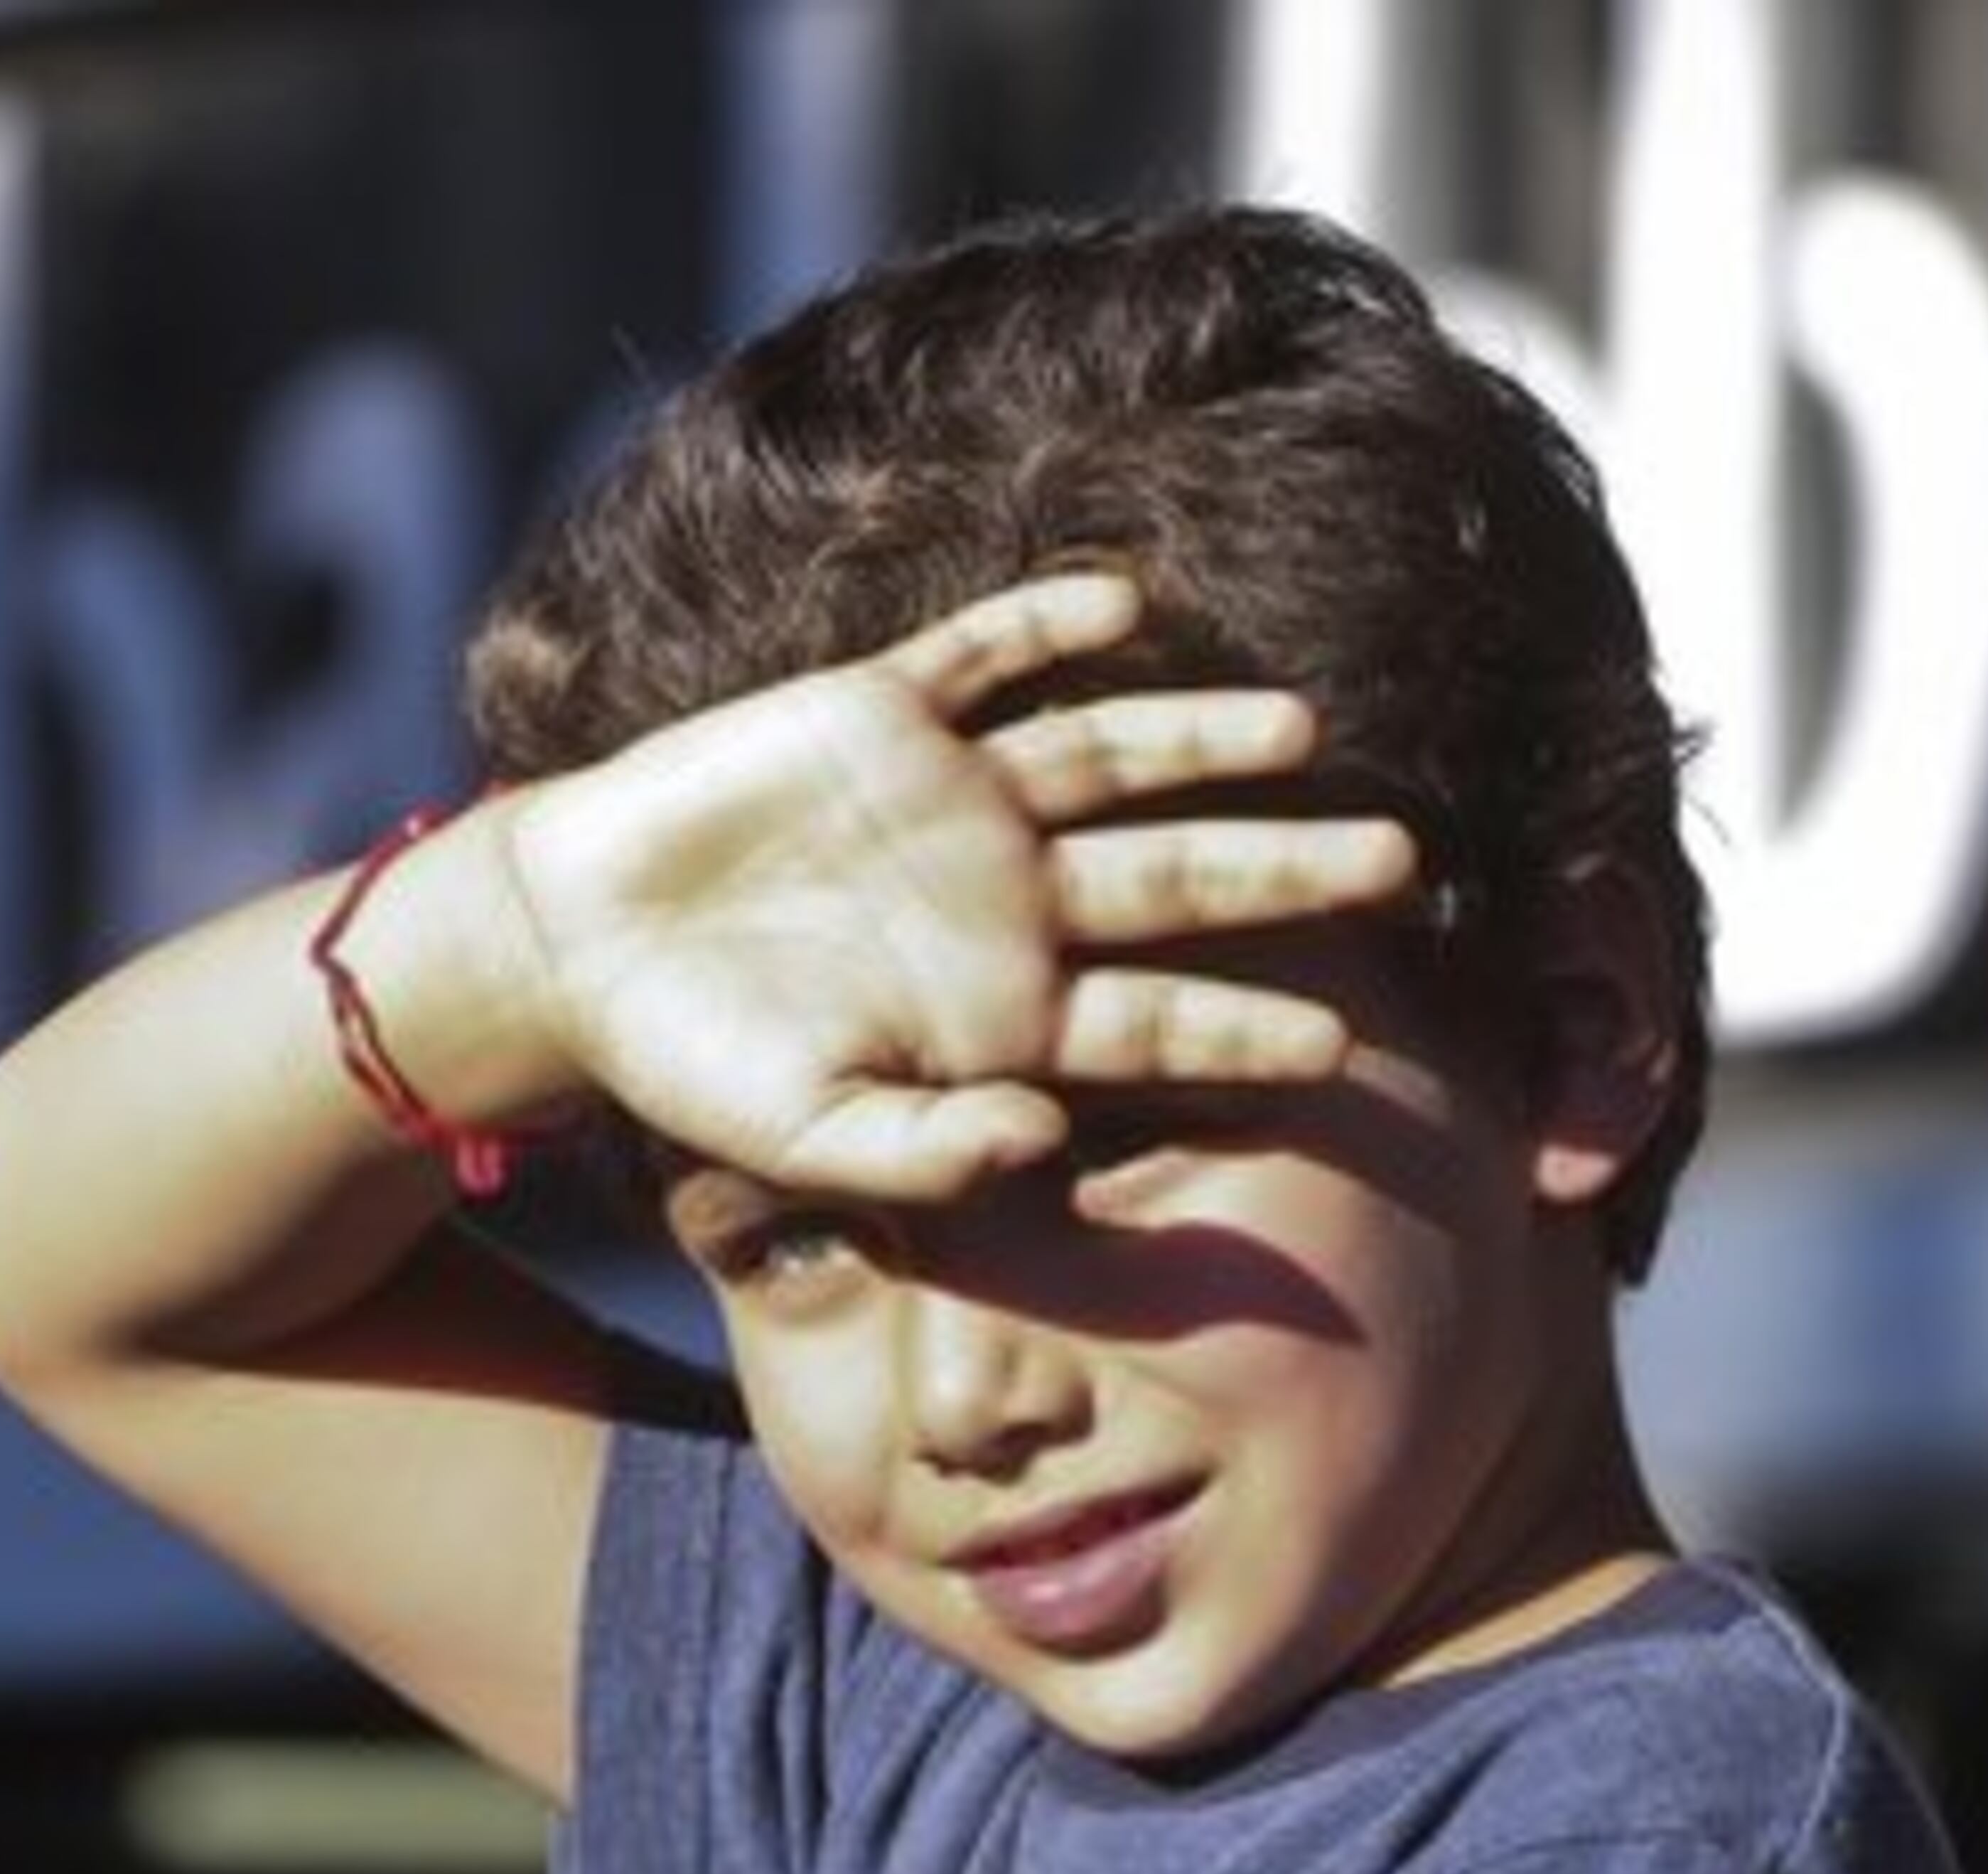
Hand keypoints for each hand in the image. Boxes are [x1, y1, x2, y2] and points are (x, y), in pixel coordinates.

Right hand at [500, 569, 1412, 1201]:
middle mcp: (1005, 894)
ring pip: (1114, 753)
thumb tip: (1045, 1140)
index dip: (1252, 1030)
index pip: (1160, 1018)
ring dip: (1207, 735)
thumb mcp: (804, 1140)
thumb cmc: (697, 1065)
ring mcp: (951, 795)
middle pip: (1179, 872)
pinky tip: (1126, 604)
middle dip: (1289, 870)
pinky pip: (985, 653)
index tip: (1350, 1049)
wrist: (580, 945)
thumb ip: (925, 1154)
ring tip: (1306, 730)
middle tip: (1407, 867)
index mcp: (1004, 1007)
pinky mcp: (879, 710)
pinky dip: (1047, 623)